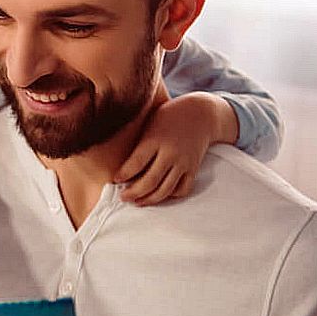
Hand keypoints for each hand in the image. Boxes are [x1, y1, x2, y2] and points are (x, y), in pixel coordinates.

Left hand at [115, 92, 231, 204]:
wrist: (201, 113)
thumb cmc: (168, 116)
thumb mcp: (149, 123)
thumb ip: (138, 143)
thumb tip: (117, 161)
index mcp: (155, 139)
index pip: (136, 164)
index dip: (123, 175)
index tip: (115, 180)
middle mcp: (170, 153)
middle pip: (150, 181)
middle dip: (133, 193)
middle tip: (123, 197)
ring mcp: (183, 162)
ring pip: (165, 190)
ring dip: (149, 199)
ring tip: (137, 202)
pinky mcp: (193, 168)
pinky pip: (182, 189)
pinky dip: (171, 195)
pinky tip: (160, 194)